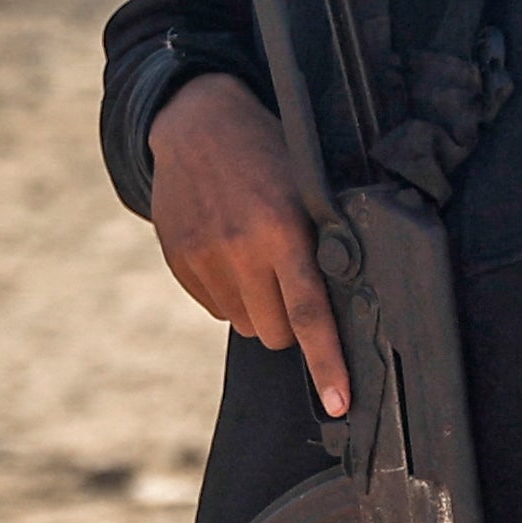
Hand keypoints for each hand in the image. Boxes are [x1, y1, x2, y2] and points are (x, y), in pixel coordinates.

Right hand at [145, 70, 348, 415]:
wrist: (197, 120)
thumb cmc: (268, 152)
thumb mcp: (307, 186)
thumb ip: (321, 243)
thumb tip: (342, 305)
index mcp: (281, 230)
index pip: (309, 313)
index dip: (327, 364)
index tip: (340, 402)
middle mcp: (240, 249)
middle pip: (276, 332)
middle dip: (290, 322)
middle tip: (293, 281)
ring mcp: (203, 258)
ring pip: (244, 323)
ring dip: (258, 306)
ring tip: (259, 257)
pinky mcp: (178, 261)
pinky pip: (215, 307)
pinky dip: (229, 292)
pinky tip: (230, 251)